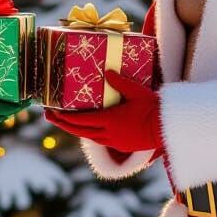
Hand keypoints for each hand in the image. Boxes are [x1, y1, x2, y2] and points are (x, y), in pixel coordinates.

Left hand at [44, 70, 161, 152]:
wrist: (168, 129)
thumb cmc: (153, 107)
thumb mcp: (136, 91)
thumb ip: (120, 82)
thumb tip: (107, 71)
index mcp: (109, 120)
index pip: (80, 120)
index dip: (64, 117)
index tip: (52, 112)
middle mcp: (108, 133)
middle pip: (80, 130)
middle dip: (63, 124)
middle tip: (49, 116)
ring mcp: (115, 141)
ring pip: (89, 137)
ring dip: (75, 130)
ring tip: (64, 122)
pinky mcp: (122, 146)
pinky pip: (100, 140)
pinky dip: (90, 134)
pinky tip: (87, 129)